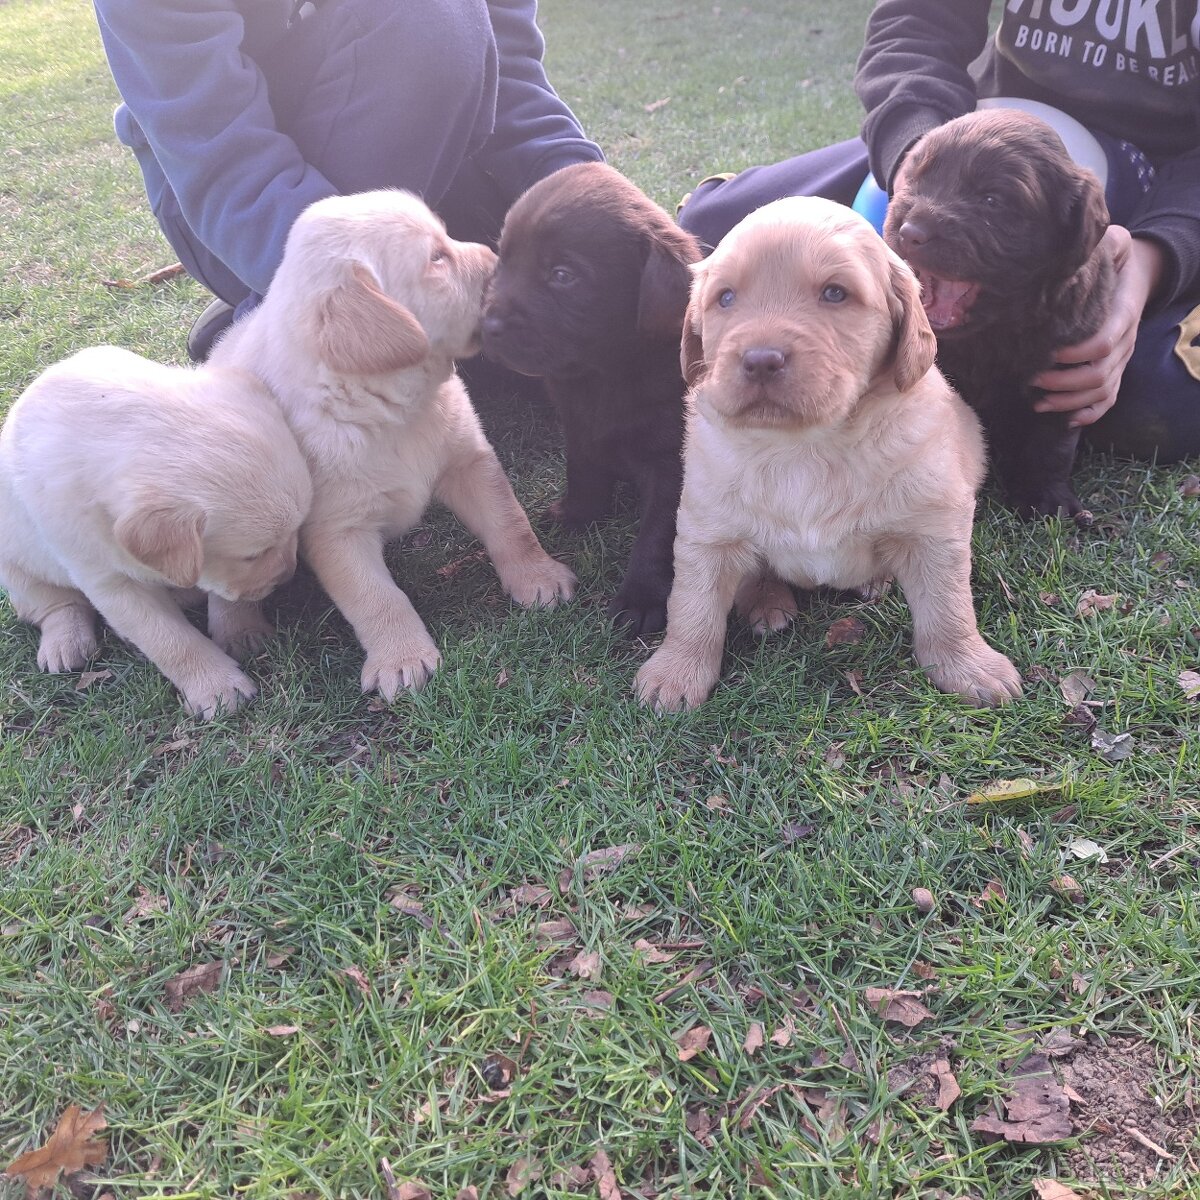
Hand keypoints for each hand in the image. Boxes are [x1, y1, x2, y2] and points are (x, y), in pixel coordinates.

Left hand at [1031, 226, 1163, 427]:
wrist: (1138, 276)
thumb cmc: (1116, 262)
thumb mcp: (1115, 244)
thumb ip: (1106, 242)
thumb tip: (1087, 239)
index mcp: (1122, 314)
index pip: (1103, 342)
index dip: (1077, 352)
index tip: (1048, 352)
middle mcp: (1125, 342)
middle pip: (1099, 373)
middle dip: (1063, 382)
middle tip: (1031, 379)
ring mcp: (1121, 359)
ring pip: (1102, 391)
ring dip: (1069, 401)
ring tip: (1037, 402)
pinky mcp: (1115, 370)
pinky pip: (1109, 400)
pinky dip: (1089, 414)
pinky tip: (1065, 420)